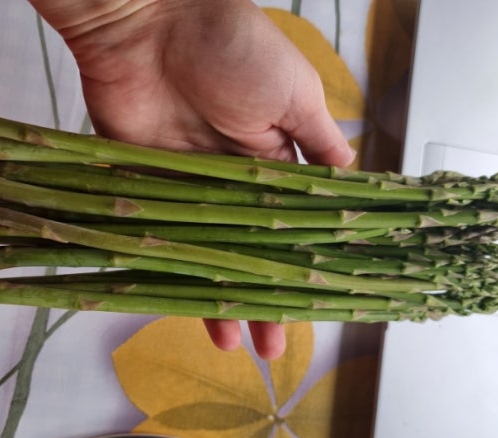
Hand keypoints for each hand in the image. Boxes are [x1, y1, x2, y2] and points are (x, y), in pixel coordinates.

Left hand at [29, 0, 354, 358]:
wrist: (150, 16)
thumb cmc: (231, 44)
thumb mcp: (296, 93)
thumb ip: (321, 143)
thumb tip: (355, 180)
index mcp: (272, 158)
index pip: (295, 227)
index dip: (306, 266)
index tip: (321, 302)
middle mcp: (231, 181)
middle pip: (252, 252)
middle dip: (267, 298)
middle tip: (278, 344)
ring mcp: (186, 188)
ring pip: (209, 257)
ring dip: (223, 300)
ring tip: (240, 345)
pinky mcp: (142, 187)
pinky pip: (161, 241)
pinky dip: (172, 274)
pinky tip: (189, 308)